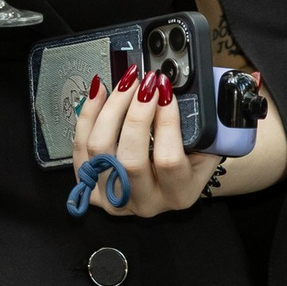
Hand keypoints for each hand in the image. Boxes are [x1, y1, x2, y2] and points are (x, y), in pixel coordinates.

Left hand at [70, 68, 215, 216]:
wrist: (167, 184)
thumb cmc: (187, 162)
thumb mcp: (206, 150)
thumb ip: (199, 128)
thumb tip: (176, 93)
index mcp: (179, 194)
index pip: (168, 160)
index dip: (166, 123)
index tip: (165, 92)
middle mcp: (145, 201)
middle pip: (130, 158)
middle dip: (136, 114)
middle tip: (144, 84)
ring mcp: (114, 196)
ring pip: (99, 149)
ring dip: (111, 109)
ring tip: (125, 84)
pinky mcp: (91, 187)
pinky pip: (80, 148)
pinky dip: (87, 116)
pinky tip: (99, 93)